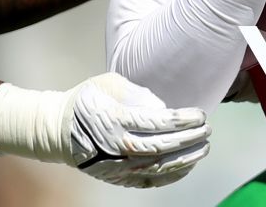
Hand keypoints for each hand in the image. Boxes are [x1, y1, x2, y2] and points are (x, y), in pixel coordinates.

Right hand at [68, 73, 210, 187]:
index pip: (157, 123)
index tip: (199, 115)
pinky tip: (187, 165)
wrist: (58, 130)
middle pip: (162, 146)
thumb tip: (164, 109)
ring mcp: (117, 166)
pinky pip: (151, 182)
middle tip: (207, 129)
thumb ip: (138, 94)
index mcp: (113, 119)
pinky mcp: (118, 178)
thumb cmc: (86, 101)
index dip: (182, 120)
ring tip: (203, 147)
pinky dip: (172, 175)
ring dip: (187, 158)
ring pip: (160, 167)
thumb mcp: (108, 84)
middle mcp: (116, 146)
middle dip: (190, 139)